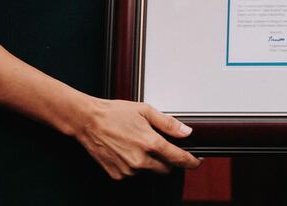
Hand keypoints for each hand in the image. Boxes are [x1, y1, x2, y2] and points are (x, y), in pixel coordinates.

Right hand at [74, 99, 201, 179]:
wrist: (89, 122)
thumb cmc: (115, 113)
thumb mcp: (145, 111)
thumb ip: (168, 123)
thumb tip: (186, 131)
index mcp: (150, 143)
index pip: (178, 158)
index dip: (191, 161)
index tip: (197, 161)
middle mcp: (140, 160)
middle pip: (166, 168)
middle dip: (168, 159)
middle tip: (160, 145)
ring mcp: (128, 170)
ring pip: (149, 171)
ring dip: (150, 161)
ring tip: (137, 142)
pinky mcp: (118, 175)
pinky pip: (134, 174)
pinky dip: (135, 165)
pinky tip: (127, 150)